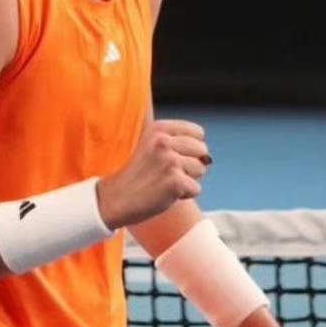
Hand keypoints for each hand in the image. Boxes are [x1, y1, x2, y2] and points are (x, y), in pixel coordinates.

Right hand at [96, 120, 210, 229]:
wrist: (116, 198)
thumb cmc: (139, 175)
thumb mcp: (152, 146)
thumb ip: (178, 143)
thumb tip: (209, 159)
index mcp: (159, 128)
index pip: (198, 133)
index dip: (191, 149)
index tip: (171, 158)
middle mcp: (164, 141)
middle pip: (202, 151)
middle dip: (190, 165)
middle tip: (165, 173)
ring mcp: (169, 160)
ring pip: (201, 170)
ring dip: (187, 180)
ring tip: (164, 182)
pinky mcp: (175, 181)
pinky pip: (196, 189)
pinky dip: (184, 195)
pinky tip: (165, 194)